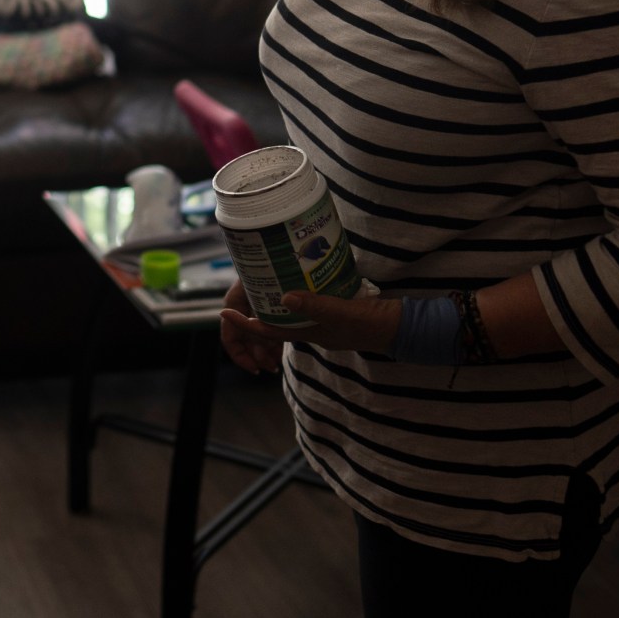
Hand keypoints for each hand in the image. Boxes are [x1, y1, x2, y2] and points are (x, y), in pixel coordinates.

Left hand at [219, 284, 400, 369]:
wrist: (396, 326)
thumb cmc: (368, 323)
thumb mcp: (339, 312)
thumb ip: (314, 305)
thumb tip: (283, 298)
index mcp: (306, 333)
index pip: (267, 331)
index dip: (244, 324)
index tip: (223, 313)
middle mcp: (309, 330)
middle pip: (273, 326)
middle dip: (254, 315)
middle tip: (240, 295)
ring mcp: (321, 324)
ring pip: (288, 318)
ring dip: (273, 306)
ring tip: (261, 286)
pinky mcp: (332, 314)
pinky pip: (305, 309)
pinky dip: (295, 299)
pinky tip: (296, 284)